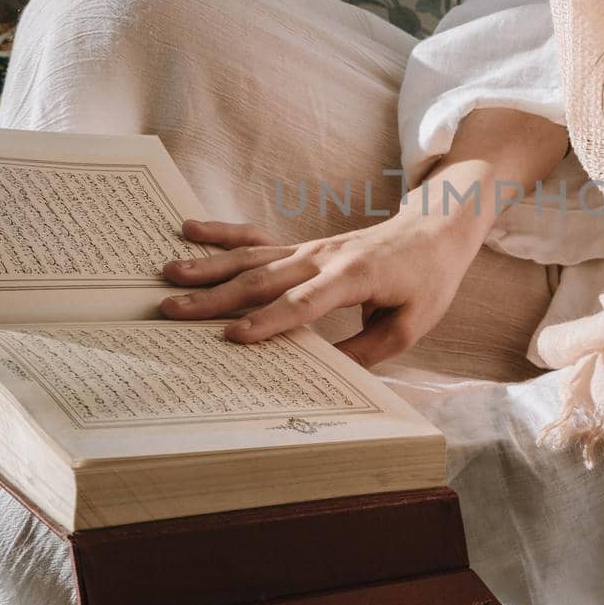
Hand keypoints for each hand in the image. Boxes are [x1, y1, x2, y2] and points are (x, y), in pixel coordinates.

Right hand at [159, 211, 487, 366]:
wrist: (435, 229)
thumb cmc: (426, 280)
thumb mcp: (411, 325)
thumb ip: (367, 349)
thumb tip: (328, 375)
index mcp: (355, 276)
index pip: (306, 302)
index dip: (270, 321)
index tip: (234, 338)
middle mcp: (325, 257)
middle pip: (265, 279)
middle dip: (217, 298)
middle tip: (173, 312)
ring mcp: (310, 248)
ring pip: (253, 258)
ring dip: (209, 268)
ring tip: (168, 276)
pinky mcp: (304, 246)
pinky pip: (258, 240)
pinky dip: (223, 235)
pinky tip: (189, 230)